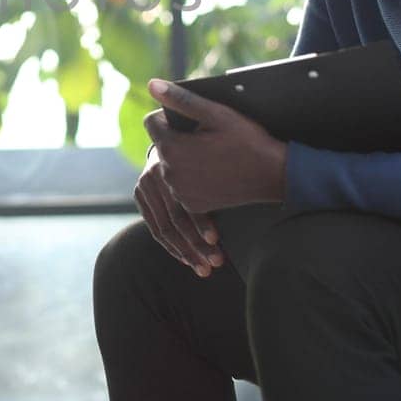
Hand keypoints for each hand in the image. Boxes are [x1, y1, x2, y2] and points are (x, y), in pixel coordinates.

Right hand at [135, 144, 225, 277]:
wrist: (180, 131)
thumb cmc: (214, 142)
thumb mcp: (219, 144)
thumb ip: (225, 160)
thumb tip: (260, 182)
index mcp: (173, 159)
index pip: (184, 199)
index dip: (200, 221)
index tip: (217, 239)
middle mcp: (155, 173)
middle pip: (175, 217)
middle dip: (196, 244)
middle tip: (217, 262)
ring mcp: (145, 184)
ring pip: (164, 228)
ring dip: (186, 251)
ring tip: (205, 269)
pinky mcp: (141, 194)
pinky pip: (156, 228)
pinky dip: (173, 247)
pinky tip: (187, 261)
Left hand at [144, 78, 286, 213]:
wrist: (273, 175)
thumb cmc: (247, 141)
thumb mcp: (216, 114)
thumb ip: (181, 99)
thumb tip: (152, 85)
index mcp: (172, 147)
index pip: (151, 123)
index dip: (169, 116)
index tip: (192, 120)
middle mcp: (169, 173)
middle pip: (161, 145)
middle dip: (177, 138)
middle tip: (207, 138)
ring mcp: (179, 191)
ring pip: (171, 166)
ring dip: (183, 159)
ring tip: (211, 155)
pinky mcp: (191, 204)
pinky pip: (182, 185)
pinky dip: (192, 178)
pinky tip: (213, 173)